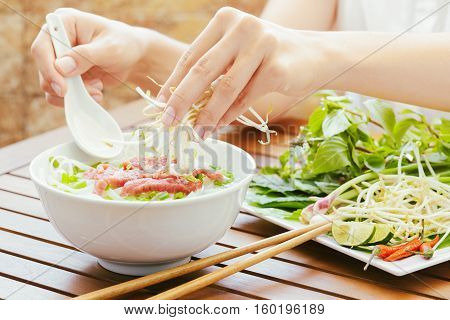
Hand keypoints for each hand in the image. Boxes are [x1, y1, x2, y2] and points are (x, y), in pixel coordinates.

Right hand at [31, 8, 147, 105]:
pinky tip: (96, 92)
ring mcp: (60, 59)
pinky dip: (76, 98)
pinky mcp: (66, 75)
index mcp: (64, 24)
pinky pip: (60, 93)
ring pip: (50, 84)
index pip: (42, 48)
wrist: (133, 57)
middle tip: (90, 91)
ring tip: (97, 89)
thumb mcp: (110, 49)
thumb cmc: (124, 45)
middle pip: (44, 69)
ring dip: (74, 94)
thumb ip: (86, 56)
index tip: (63, 88)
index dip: (48, 69)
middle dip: (65, 86)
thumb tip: (62, 67)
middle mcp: (57, 40)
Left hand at [158, 7, 324, 136]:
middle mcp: (242, 27)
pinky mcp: (277, 67)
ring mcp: (261, 44)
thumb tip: (182, 102)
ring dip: (207, 114)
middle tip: (168, 121)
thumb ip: (215, 71)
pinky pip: (246, 97)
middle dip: (181, 99)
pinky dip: (230, 114)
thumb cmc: (269, 57)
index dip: (174, 82)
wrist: (315, 56)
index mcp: (226, 20)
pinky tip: (220, 125)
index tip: (160, 105)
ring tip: (197, 131)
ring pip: (225, 87)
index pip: (192, 55)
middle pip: (202, 70)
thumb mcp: (238, 55)